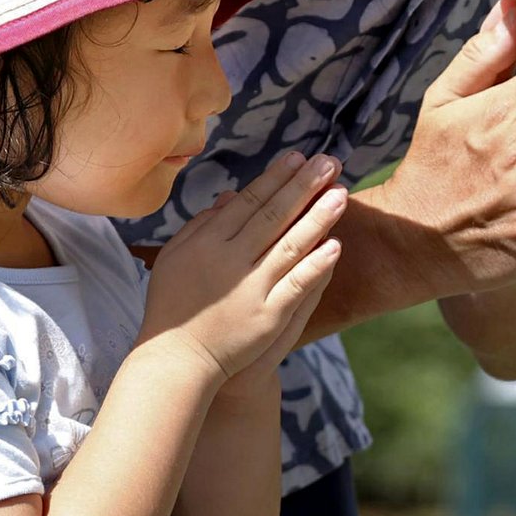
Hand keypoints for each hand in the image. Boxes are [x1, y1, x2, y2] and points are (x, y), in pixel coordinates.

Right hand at [142, 152, 345, 381]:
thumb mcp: (176, 258)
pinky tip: (336, 246)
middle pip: (272, 215)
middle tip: (330, 162)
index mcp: (207, 242)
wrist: (176, 358)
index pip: (248, 202)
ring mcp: (250, 288)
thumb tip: (229, 196)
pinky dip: (316, 265)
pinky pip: (296, 285)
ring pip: (289, 245)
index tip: (297, 157)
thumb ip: (201, 225)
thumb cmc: (173, 305)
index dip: (275, 178)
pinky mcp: (267, 316)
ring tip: (341, 194)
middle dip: (303, 186)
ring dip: (317, 218)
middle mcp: (229, 260)